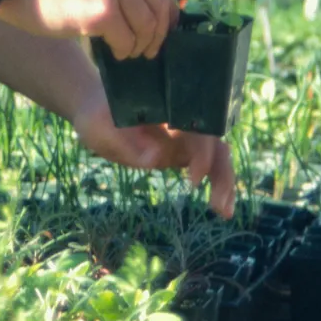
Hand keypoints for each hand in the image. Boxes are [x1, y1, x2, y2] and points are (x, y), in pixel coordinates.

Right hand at [3, 0, 178, 59]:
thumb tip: (165, 7)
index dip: (165, 11)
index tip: (159, 29)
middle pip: (160, 7)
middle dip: (157, 33)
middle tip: (148, 48)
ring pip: (147, 27)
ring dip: (140, 44)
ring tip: (128, 49)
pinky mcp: (100, 13)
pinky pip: (127, 41)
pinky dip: (123, 50)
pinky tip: (115, 51)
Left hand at [71, 90, 235, 218]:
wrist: (95, 112)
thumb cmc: (96, 118)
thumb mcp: (100, 129)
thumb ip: (125, 144)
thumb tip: (155, 159)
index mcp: (166, 109)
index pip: (195, 126)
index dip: (201, 151)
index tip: (194, 178)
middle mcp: (182, 120)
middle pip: (214, 142)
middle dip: (221, 172)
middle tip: (219, 205)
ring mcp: (185, 135)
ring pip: (216, 156)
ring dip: (225, 182)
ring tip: (224, 212)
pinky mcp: (184, 150)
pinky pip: (207, 166)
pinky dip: (217, 184)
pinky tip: (221, 208)